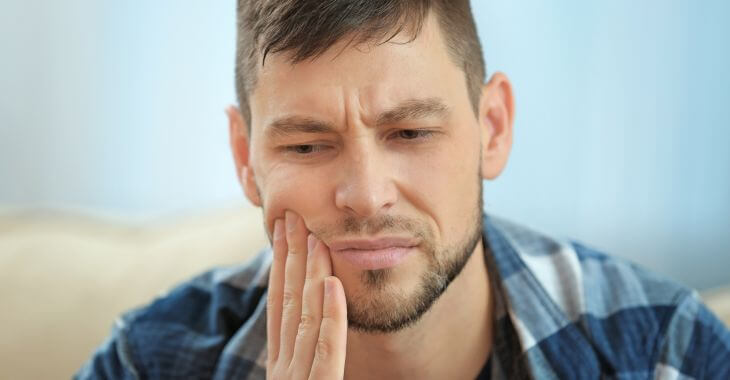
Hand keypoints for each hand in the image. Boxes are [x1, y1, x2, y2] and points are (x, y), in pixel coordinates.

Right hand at [266, 211, 347, 379]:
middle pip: (288, 302)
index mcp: (279, 365)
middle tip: (294, 216)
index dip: (280, 266)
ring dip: (310, 274)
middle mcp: (284, 368)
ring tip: (316, 238)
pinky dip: (331, 316)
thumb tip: (308, 327)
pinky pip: (327, 350)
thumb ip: (305, 361)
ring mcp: (298, 379)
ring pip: (306, 316)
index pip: (278, 305)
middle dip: (290, 257)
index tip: (284, 232)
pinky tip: (334, 285)